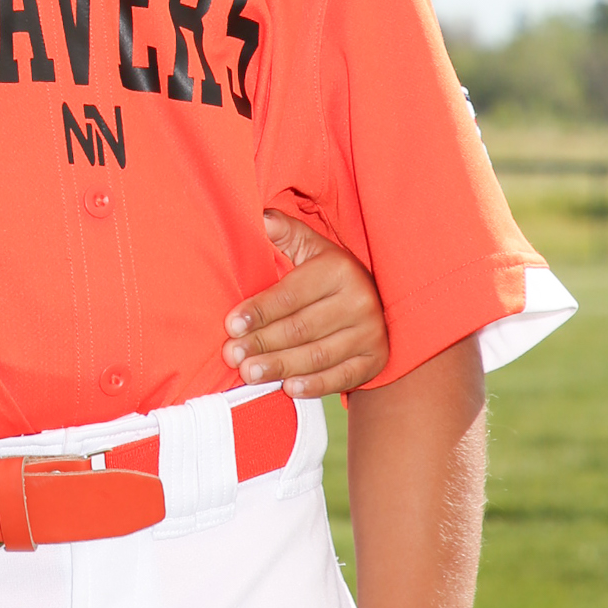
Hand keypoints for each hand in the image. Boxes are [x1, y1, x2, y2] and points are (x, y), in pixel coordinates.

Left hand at [224, 211, 388, 394]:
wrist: (376, 301)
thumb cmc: (328, 274)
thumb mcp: (311, 248)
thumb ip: (285, 233)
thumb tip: (263, 218)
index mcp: (339, 270)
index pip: (291, 295)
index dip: (259, 311)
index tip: (231, 325)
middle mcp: (360, 301)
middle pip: (301, 328)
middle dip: (262, 343)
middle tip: (233, 355)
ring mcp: (371, 333)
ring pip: (317, 355)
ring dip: (280, 367)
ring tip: (250, 374)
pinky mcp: (376, 360)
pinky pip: (341, 377)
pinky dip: (314, 385)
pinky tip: (288, 388)